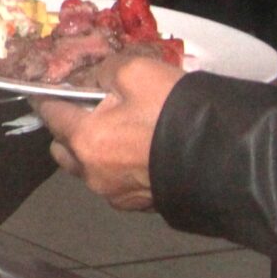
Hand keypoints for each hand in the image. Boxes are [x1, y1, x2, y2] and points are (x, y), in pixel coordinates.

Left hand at [37, 53, 184, 209]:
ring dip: (92, 151)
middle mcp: (93, 174)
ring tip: (116, 131)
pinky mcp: (143, 206)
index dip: (47, 97)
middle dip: (67, 128)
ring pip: (88, 169)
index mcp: (85, 141)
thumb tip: (93, 77)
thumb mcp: (136, 71)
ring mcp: (118, 195)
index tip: (46, 88)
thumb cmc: (175, 112)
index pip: (50, 114)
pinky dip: (117, 166)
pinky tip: (137, 152)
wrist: (230, 157)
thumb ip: (103, 71)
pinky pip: (115, 182)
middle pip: (62, 148)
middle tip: (87, 109)